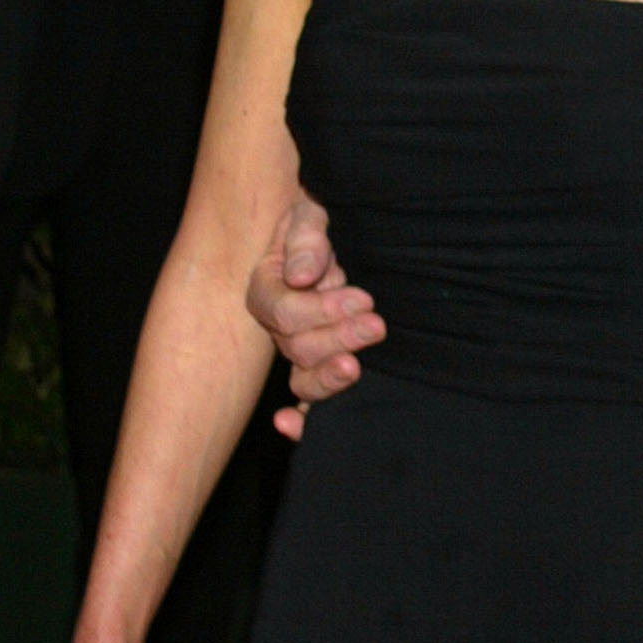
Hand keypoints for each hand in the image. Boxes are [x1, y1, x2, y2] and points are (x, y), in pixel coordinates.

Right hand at [246, 196, 382, 437]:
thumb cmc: (309, 227)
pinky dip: (304, 417)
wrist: (315, 240)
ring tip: (356, 367)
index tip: (363, 299)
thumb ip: (306, 241)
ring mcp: (296, 348)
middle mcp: (276, 326)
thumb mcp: (306, 218)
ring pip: (301, 378)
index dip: (322, 310)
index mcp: (267, 290)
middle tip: (375, 325)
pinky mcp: (317, 363)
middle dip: (338, 339)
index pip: (283, 311)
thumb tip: (303, 275)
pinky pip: (307, 398)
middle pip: (296, 347)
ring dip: (329, 377)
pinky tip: (295, 425)